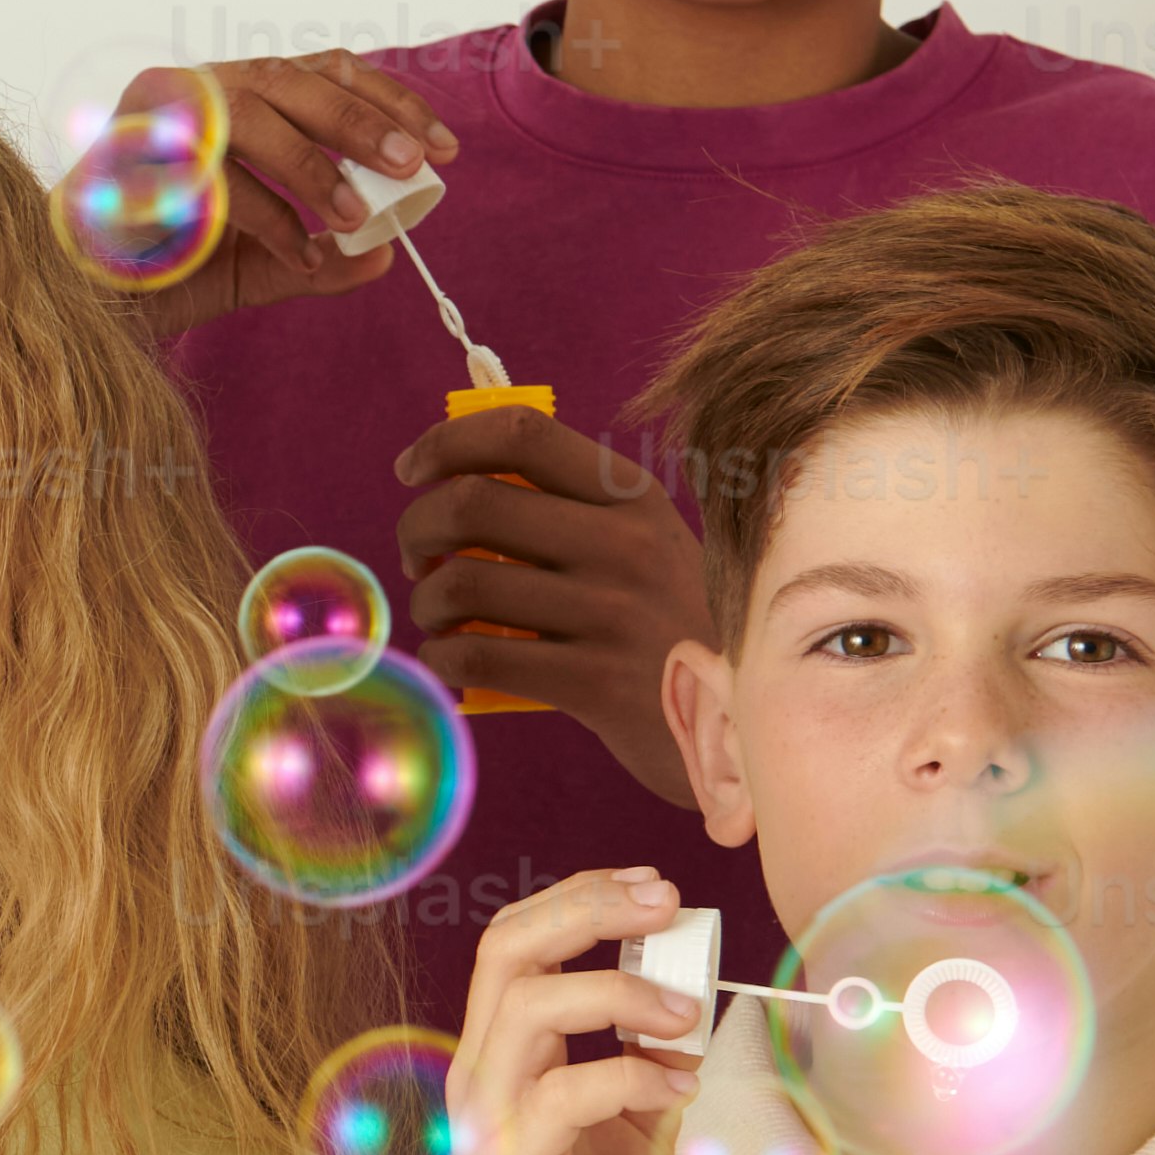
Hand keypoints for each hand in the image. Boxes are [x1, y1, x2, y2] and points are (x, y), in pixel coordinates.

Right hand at [138, 53, 459, 325]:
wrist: (80, 303)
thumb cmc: (160, 270)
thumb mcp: (255, 266)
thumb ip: (314, 256)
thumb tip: (383, 259)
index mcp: (225, 97)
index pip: (316, 72)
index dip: (384, 101)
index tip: (440, 147)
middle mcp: (187, 92)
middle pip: (286, 80)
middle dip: (358, 123)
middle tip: (411, 165)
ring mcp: (151, 120)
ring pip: (248, 117)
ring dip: (313, 167)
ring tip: (355, 218)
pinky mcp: (126, 161)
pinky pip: (213, 179)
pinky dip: (267, 218)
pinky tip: (300, 255)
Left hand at [392, 409, 710, 798]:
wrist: (741, 720)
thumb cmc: (668, 626)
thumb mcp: (646, 547)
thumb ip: (572, 511)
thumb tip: (458, 480)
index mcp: (630, 498)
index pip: (522, 434)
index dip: (447, 443)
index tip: (412, 470)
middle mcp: (623, 544)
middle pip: (474, 502)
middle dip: (417, 528)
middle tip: (418, 559)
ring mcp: (611, 613)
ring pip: (463, 583)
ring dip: (427, 602)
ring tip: (439, 619)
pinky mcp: (595, 683)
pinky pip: (478, 657)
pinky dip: (441, 658)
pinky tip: (448, 660)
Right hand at [441, 867, 709, 1154]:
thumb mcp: (631, 1139)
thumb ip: (647, 1072)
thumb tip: (694, 1016)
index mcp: (502, 1057)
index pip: (519, 943)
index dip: (583, 902)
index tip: (657, 894)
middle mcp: (481, 1073)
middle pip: (509, 947)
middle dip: (590, 909)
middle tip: (665, 904)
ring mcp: (488, 1118)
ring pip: (529, 1004)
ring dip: (620, 993)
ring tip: (684, 1019)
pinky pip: (563, 1092)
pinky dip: (631, 1074)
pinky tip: (678, 1088)